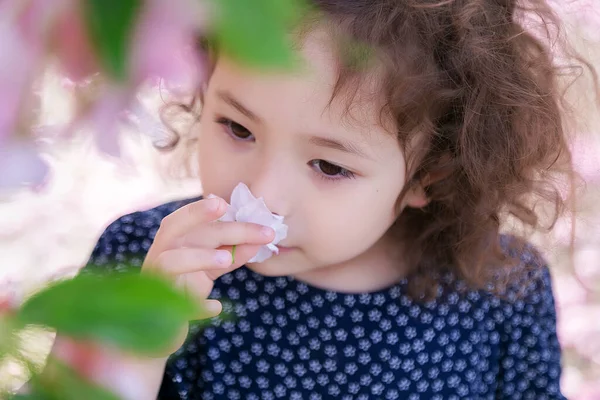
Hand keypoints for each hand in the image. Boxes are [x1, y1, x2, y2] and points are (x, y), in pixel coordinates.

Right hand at [141, 196, 274, 353]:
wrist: (158, 330)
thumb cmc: (186, 287)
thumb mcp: (211, 266)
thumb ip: (231, 252)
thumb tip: (259, 239)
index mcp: (170, 242)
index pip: (181, 219)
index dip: (199, 211)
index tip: (224, 204)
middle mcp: (159, 257)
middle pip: (189, 235)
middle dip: (229, 230)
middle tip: (265, 233)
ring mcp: (156, 284)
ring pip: (170, 262)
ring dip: (200, 258)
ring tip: (227, 260)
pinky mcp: (160, 311)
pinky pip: (178, 307)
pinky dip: (199, 307)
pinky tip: (216, 307)